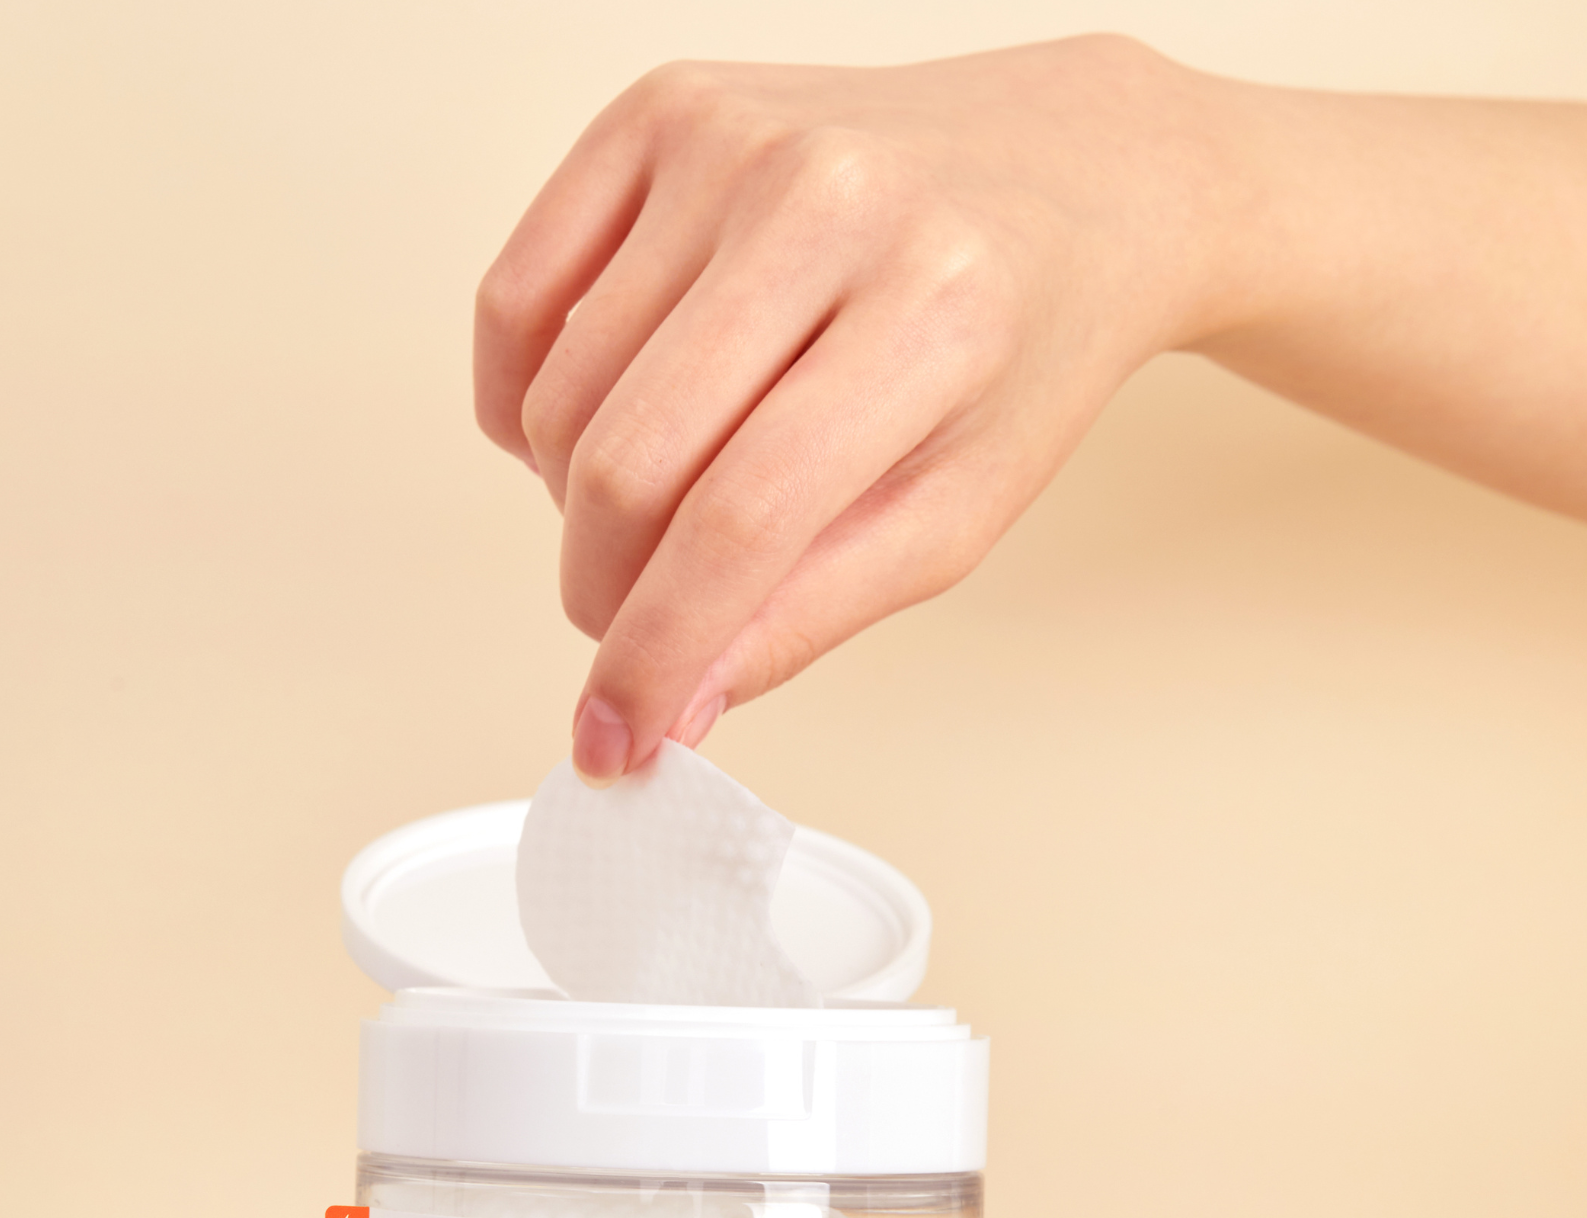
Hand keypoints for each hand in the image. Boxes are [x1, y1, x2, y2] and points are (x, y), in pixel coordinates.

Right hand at [476, 38, 1232, 781]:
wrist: (1070, 177)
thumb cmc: (1022, 349)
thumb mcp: (955, 515)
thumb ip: (808, 615)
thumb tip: (672, 703)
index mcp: (931, 317)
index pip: (739, 523)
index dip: (654, 653)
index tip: (616, 737)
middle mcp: (825, 205)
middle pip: (629, 463)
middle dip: (602, 591)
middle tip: (631, 625)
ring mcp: (732, 143)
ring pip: (562, 395)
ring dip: (574, 502)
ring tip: (652, 510)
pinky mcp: (662, 111)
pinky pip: (516, 296)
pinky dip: (521, 402)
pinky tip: (582, 433)